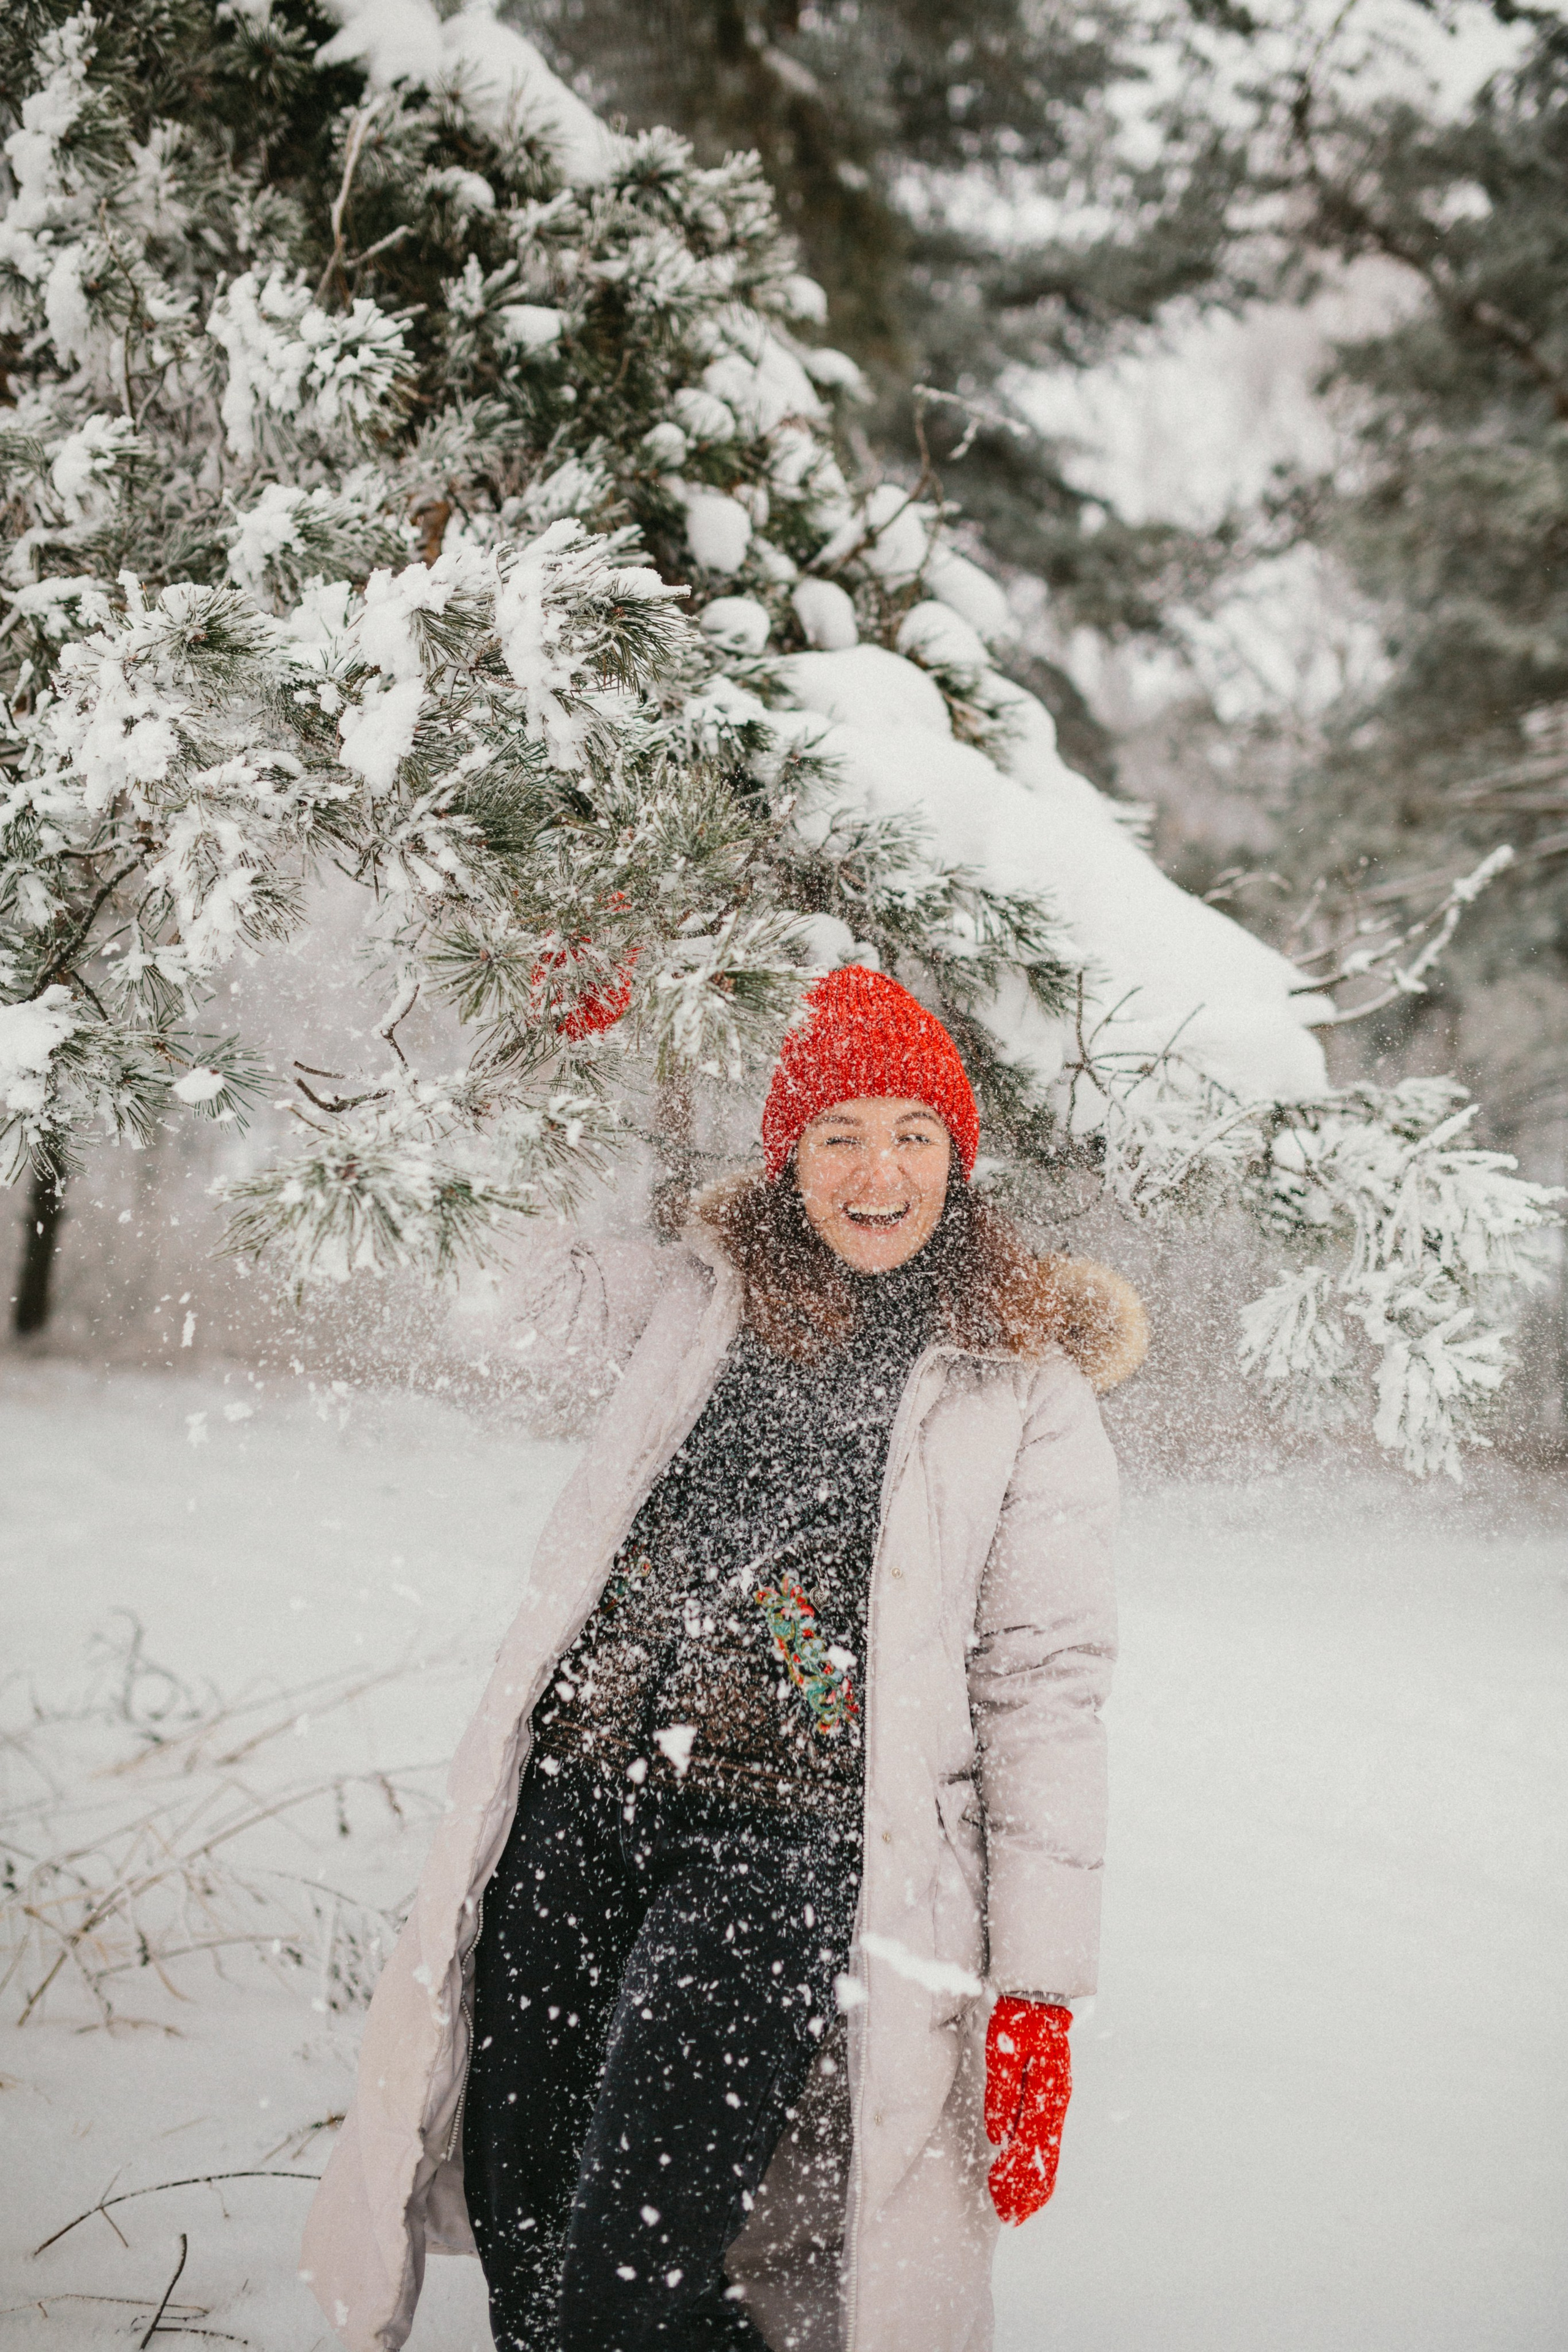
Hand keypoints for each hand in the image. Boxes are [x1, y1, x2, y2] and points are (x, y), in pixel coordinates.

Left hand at [984, 1996, 1071, 2225]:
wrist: (1039, 1996)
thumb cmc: (1016, 2021)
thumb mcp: (1003, 2053)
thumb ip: (1002, 2095)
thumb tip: (1000, 2136)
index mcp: (1044, 2095)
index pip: (1031, 2151)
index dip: (1017, 2180)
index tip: (1005, 2204)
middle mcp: (1055, 2104)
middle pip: (1044, 2159)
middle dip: (1027, 2191)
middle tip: (1011, 2218)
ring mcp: (1057, 2102)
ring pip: (1049, 2153)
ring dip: (1035, 2182)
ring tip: (1020, 2208)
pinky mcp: (1053, 2098)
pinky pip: (1049, 2139)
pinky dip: (1042, 2164)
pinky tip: (1035, 2177)